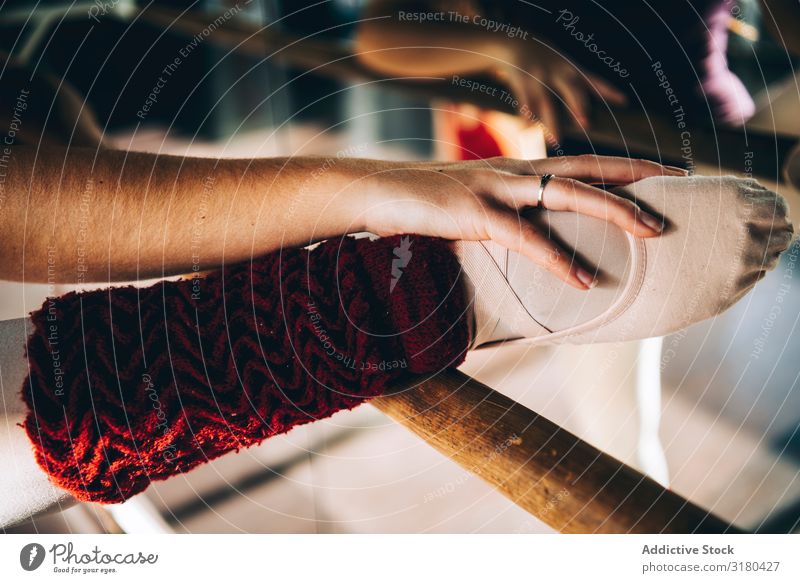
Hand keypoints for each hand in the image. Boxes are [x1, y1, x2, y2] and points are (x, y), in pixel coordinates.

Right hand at [362, 155, 687, 289]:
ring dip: (613, 209)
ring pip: (566, 193)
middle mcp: (511, 170)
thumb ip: (502, 216)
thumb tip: (525, 241)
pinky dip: (556, 258)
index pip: (578, 161)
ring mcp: (493, 188)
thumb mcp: (470, 204)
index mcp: (514, 169)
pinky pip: (524, 236)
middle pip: (585, 168)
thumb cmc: (422, 203)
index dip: (620, 165)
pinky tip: (583, 278)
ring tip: (652, 230)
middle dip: (635, 177)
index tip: (661, 170)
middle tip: (680, 185)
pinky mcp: (472, 213)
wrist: (374, 190)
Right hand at [493, 43, 627, 142]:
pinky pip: (525, 103)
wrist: (517, 42)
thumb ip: (577, 84)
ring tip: (556, 141)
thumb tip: (589, 112)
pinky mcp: (523, 83)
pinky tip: (526, 131)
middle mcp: (558, 73)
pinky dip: (526, 118)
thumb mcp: (564, 65)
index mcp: (572, 70)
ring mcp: (540, 78)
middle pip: (571, 91)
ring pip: (547, 102)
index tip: (623, 101)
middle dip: (579, 107)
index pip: (594, 81)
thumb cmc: (545, 60)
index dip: (608, 91)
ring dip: (551, 122)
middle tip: (586, 124)